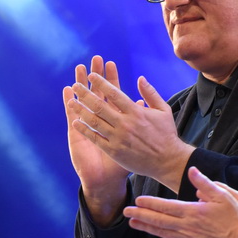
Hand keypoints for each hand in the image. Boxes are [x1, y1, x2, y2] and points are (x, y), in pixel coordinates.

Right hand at [63, 57, 128, 225]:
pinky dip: (69, 103)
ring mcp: (86, 125)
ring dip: (80, 85)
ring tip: (78, 69)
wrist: (107, 180)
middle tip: (94, 59)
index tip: (111, 63)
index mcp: (114, 119)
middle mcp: (99, 120)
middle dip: (95, 76)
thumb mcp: (135, 139)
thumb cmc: (124, 161)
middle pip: (97, 92)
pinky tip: (67, 92)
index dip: (111, 79)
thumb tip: (140, 103)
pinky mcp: (76, 134)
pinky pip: (72, 116)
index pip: (112, 94)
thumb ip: (138, 119)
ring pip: (83, 100)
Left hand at [70, 71, 194, 191]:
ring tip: (71, 102)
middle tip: (76, 85)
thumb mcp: (163, 110)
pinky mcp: (114, 150)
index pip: (115, 93)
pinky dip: (85, 130)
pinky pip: (96, 138)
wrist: (167, 161)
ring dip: (81, 110)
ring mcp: (118, 137)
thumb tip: (140, 78)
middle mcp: (125, 123)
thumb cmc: (166, 135)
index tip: (91, 76)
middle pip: (100, 105)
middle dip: (86, 94)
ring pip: (95, 121)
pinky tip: (75, 122)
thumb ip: (150, 94)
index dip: (101, 83)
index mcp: (136, 112)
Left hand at [123, 167, 237, 237]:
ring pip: (163, 234)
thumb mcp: (222, 195)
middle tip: (125, 212)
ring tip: (132, 224)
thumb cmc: (235, 216)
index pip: (165, 206)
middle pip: (159, 220)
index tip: (137, 200)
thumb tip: (191, 170)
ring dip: (146, 229)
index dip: (150, 203)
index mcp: (192, 211)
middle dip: (141, 215)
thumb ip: (204, 183)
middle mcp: (186, 226)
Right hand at [190, 167, 237, 237]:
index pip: (237, 197)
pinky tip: (205, 229)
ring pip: (223, 219)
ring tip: (197, 208)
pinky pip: (225, 233)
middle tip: (197, 193)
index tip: (212, 183)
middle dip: (213, 200)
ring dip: (211, 214)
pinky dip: (214, 229)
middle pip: (227, 207)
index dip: (224, 189)